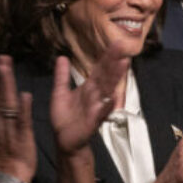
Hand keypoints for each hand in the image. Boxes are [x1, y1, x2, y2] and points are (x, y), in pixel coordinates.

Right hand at [0, 55, 36, 182]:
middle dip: (1, 77)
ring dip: (8, 87)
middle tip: (4, 58)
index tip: (0, 63)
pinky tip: (25, 95)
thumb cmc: (3, 156)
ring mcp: (9, 130)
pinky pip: (22, 122)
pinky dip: (23, 109)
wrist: (7, 177)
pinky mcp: (22, 137)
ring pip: (7, 105)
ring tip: (9, 69)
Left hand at [50, 40, 130, 155]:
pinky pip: (101, 112)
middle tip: (123, 47)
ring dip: (115, 77)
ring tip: (123, 64)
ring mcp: (96, 107)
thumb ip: (62, 76)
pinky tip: (113, 97)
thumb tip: (62, 57)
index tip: (117, 43)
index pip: (100, 69)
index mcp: (88, 87)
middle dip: (114, 62)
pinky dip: (107, 105)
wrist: (63, 139)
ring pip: (107, 89)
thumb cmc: (64, 117)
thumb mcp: (60, 93)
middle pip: (106, 75)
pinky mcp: (93, 120)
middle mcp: (95, 95)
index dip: (108, 57)